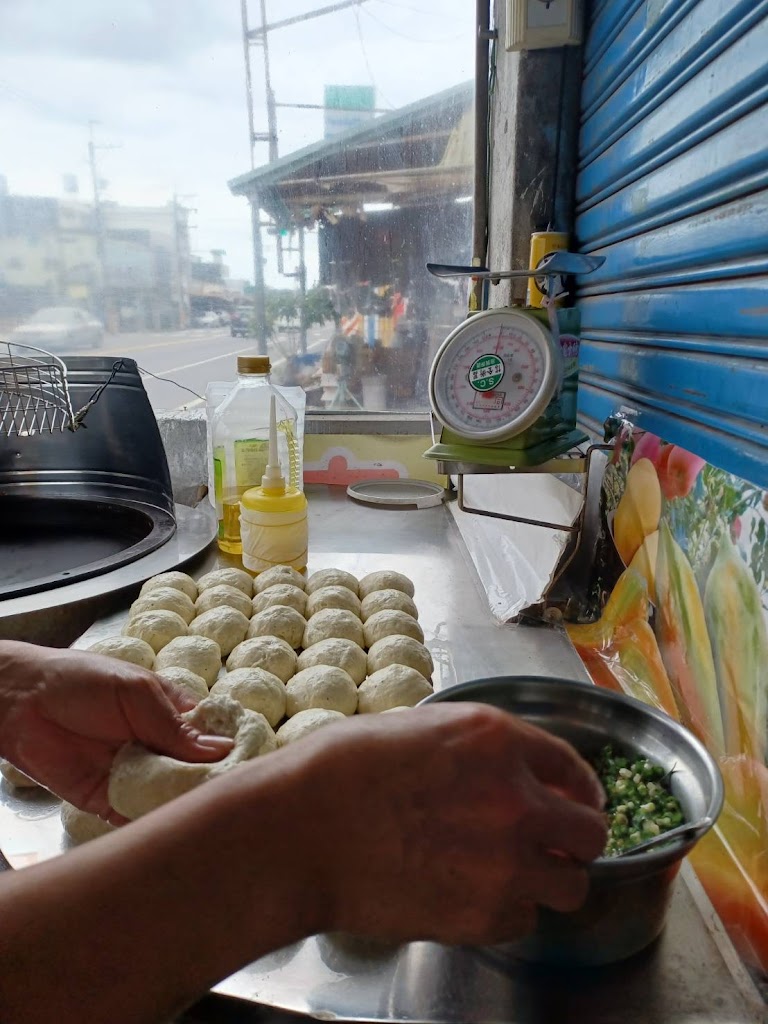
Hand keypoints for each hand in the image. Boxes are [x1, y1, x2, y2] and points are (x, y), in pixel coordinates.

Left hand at [0, 641, 231, 822]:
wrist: (20, 702)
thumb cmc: (81, 681)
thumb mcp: (137, 693)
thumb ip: (175, 727)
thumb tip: (222, 750)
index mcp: (172, 714)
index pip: (211, 737)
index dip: (230, 753)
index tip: (250, 769)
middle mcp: (158, 747)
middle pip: (194, 773)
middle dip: (208, 786)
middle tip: (228, 801)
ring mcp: (135, 775)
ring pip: (169, 798)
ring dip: (182, 807)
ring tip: (204, 819)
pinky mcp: (108, 801)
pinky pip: (136, 818)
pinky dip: (151, 825)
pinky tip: (169, 830)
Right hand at [302, 703, 606, 945]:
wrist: (301, 832)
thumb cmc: (342, 771)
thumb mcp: (421, 731)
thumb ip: (479, 751)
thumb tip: (509, 773)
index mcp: (497, 740)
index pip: (573, 768)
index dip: (581, 790)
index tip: (578, 803)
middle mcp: (517, 799)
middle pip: (590, 834)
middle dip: (576, 840)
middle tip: (555, 846)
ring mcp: (506, 861)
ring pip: (571, 886)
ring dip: (549, 879)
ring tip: (515, 876)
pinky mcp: (485, 914)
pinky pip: (524, 919)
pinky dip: (508, 911)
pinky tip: (473, 894)